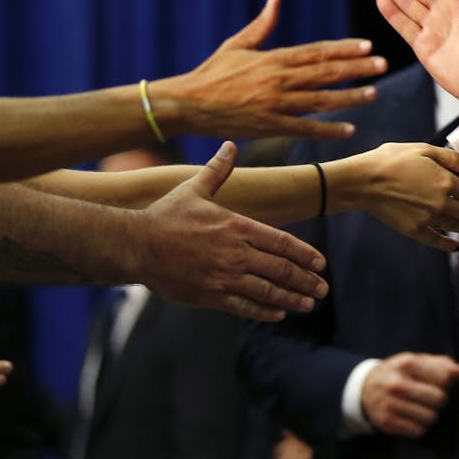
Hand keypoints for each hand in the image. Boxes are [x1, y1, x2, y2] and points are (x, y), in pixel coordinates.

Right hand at [131, 142, 328, 320]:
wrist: (135, 244)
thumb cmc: (166, 216)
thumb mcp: (194, 189)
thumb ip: (218, 170)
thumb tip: (230, 144)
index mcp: (237, 226)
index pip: (282, 242)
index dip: (305, 254)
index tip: (321, 263)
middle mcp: (235, 252)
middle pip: (281, 269)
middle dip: (305, 280)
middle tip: (323, 289)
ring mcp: (223, 276)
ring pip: (267, 290)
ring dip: (291, 299)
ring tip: (309, 304)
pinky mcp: (209, 295)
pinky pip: (243, 306)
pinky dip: (263, 310)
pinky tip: (278, 314)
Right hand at [156, 0, 384, 139]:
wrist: (187, 104)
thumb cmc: (211, 73)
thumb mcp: (237, 44)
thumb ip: (262, 25)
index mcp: (273, 59)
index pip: (316, 52)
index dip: (344, 49)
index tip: (367, 45)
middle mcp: (278, 80)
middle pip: (325, 73)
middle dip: (356, 68)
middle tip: (382, 64)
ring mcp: (275, 104)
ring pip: (320, 100)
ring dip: (349, 97)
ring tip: (374, 93)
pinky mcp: (269, 126)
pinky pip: (304, 129)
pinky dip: (327, 129)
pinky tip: (349, 129)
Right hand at [343, 143, 458, 251]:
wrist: (363, 181)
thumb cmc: (391, 160)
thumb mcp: (423, 149)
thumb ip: (451, 158)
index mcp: (445, 181)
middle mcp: (441, 202)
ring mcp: (428, 218)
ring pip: (457, 227)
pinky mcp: (414, 230)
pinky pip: (436, 240)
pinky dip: (448, 245)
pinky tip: (455, 247)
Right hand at [360, 353, 458, 437]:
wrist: (365, 388)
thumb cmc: (400, 373)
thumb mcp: (417, 361)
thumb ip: (442, 364)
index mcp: (407, 363)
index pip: (444, 378)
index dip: (448, 383)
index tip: (442, 383)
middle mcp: (396, 384)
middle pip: (439, 400)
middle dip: (441, 400)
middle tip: (434, 399)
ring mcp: (389, 404)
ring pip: (430, 418)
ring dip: (432, 415)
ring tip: (424, 408)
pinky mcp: (386, 423)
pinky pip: (418, 431)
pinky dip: (420, 427)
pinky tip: (414, 418)